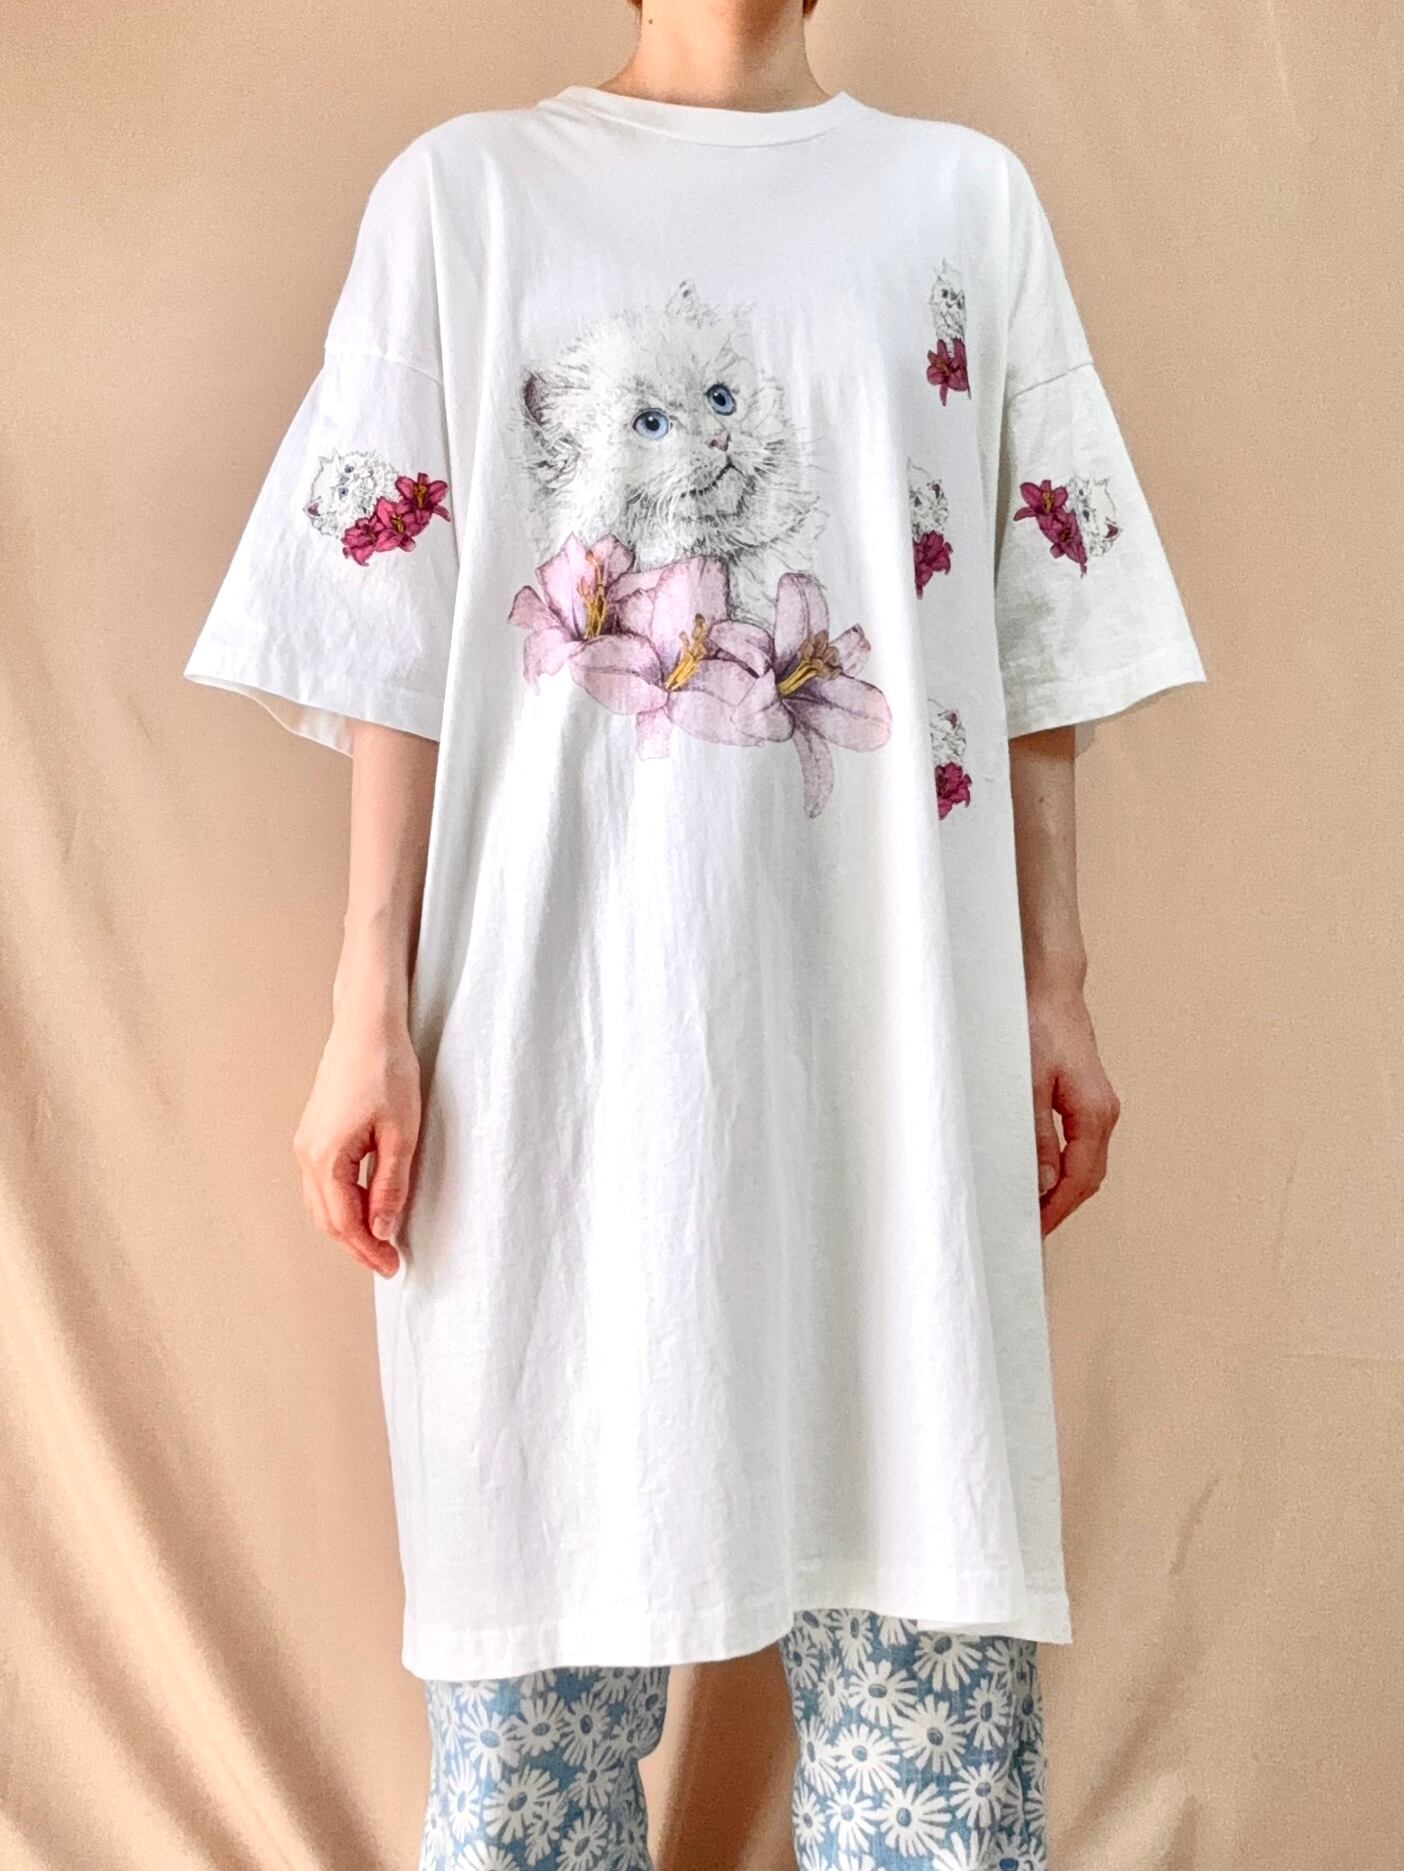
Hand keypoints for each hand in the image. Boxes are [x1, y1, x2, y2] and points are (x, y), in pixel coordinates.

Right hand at [292, 1001, 420, 1276]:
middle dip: (356, 1245)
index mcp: (326, 1157)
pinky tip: (366, 1204)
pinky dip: (341, 1203)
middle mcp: (306, 1154)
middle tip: (388, 1260)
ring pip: (320, 1204)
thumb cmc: (386, 1070)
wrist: (366, 1026)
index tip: (393, 1266)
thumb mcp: (401, 1133)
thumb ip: (390, 1186)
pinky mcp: (312, 1134)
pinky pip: (321, 1183)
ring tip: (381, 1238)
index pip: (345, 1223)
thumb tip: (383, 1230)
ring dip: (347, 1226)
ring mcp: (305, 1144)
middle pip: (327, 1220)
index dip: (369, 1250)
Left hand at [1027, 979, 1120, 1235]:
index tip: (1034, 1230)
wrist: (1048, 986)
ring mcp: (1096, 1105)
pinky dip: (1063, 1166)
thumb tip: (1044, 1183)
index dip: (1057, 1210)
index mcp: (1094, 1114)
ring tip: (1032, 1208)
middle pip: (1089, 1177)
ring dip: (1063, 1188)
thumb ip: (1036, 1136)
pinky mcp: (1084, 1097)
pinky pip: (1080, 1144)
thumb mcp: (1027, 1083)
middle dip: (1062, 1206)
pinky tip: (1040, 1173)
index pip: (1081, 1179)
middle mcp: (1103, 1113)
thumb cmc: (1036, 1025)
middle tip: (1030, 1229)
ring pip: (1086, 1162)